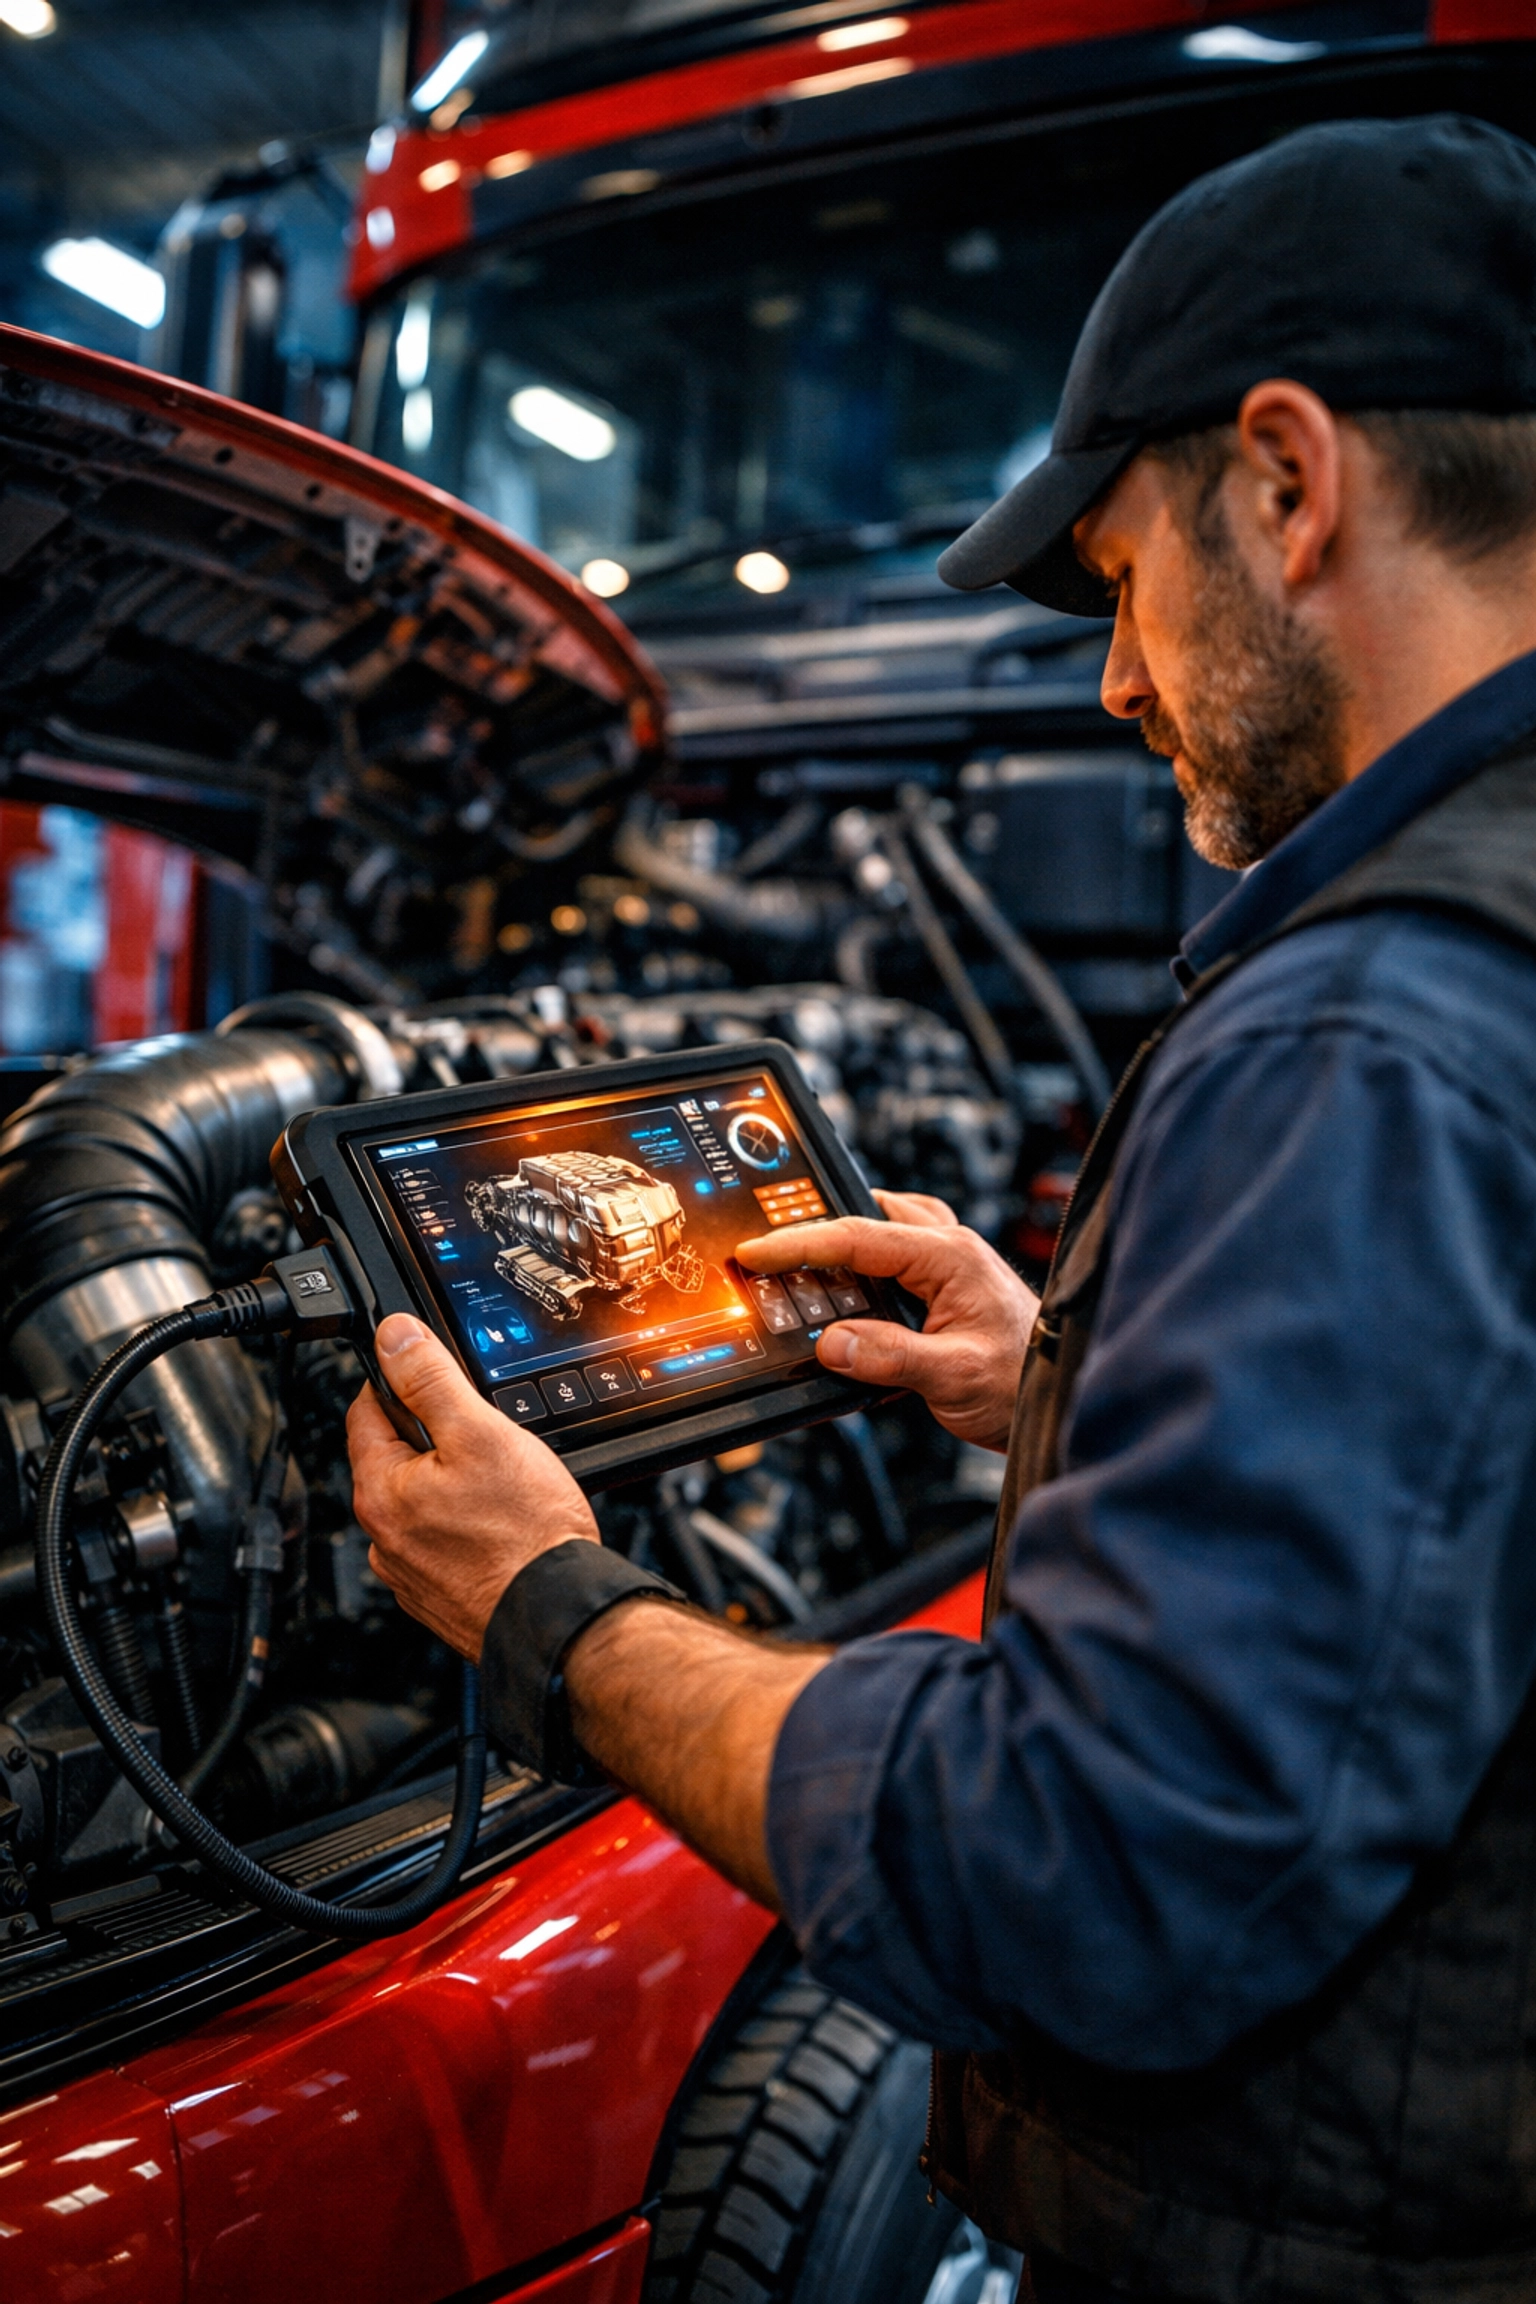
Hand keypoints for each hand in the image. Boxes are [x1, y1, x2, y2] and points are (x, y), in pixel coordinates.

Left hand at [347, 1315, 597, 1657]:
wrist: (557, 1614)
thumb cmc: (526, 1535)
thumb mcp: (481, 1433)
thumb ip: (432, 1379)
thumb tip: (394, 1337)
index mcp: (382, 1491)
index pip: (365, 1411)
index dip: (399, 1382)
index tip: (430, 1373)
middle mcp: (383, 1536)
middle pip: (393, 1458)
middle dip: (432, 1438)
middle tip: (482, 1433)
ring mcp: (408, 1572)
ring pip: (419, 1503)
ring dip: (448, 1485)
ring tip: (498, 1484)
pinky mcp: (437, 1596)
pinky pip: (440, 1543)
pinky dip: (463, 1529)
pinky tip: (499, 1526)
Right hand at [736, 1191, 1037, 1451]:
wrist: (1066, 1397)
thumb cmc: (1025, 1383)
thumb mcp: (952, 1378)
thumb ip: (889, 1358)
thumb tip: (830, 1343)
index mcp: (948, 1257)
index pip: (856, 1237)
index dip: (798, 1244)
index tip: (755, 1253)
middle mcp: (950, 1249)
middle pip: (867, 1218)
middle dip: (816, 1230)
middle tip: (769, 1252)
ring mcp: (952, 1264)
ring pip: (885, 1228)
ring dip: (845, 1241)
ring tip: (802, 1263)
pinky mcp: (951, 1285)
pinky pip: (899, 1253)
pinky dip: (867, 1261)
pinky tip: (851, 1287)